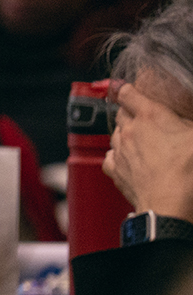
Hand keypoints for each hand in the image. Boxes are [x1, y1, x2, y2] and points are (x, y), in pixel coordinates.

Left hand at [105, 81, 192, 220]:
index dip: (126, 88)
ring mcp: (120, 150)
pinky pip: (110, 157)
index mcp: (151, 116)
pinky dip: (117, 155)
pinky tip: (128, 159)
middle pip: (121, 112)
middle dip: (130, 111)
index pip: (127, 92)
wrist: (171, 207)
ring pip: (115, 133)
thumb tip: (187, 125)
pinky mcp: (116, 170)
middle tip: (144, 117)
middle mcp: (130, 130)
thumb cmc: (189, 173)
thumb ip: (189, 125)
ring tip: (141, 140)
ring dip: (125, 133)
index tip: (126, 87)